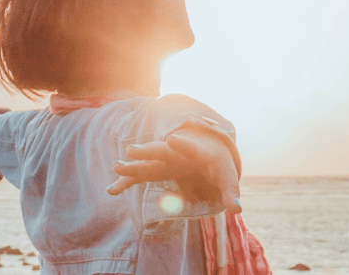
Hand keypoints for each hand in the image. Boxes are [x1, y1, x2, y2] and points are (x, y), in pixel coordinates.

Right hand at [108, 130, 241, 212]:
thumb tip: (236, 210)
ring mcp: (165, 161)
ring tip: (116, 167)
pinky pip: (140, 176)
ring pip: (147, 162)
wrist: (208, 148)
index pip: (190, 147)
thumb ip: (231, 192)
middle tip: (131, 150)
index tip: (172, 139)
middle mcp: (178, 153)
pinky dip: (127, 181)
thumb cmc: (218, 163)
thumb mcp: (227, 176)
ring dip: (132, 166)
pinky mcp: (158, 170)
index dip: (183, 144)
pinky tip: (112, 190)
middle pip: (161, 151)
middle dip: (148, 151)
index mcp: (197, 152)